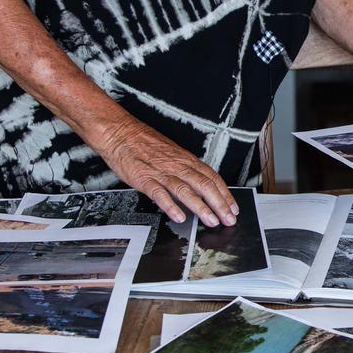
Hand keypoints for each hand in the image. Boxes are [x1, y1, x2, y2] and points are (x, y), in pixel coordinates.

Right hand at [92, 117, 237, 226]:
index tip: (232, 208)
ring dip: (201, 207)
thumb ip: (185, 169)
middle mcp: (177, 165)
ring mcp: (161, 172)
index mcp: (185, 159)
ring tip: (211, 221)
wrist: (120, 132)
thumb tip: (199, 186)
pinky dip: (170, 205)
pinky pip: (159, 193)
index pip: (211, 177)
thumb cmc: (144, 142)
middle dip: (219, 204)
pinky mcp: (144, 178)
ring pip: (186, 190)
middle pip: (204, 185)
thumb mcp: (171, 153)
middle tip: (228, 219)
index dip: (224, 193)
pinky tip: (179, 216)